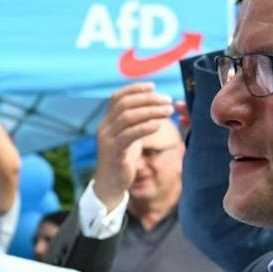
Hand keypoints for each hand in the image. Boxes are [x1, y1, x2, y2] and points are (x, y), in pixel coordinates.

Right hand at [90, 83, 173, 213]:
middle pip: (125, 105)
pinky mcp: (114, 152)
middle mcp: (104, 127)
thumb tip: (153, 106)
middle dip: (148, 99)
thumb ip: (135, 122)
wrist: (110, 185)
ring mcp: (107, 140)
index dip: (135, 89)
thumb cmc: (122, 160)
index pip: (117, 97)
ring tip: (168, 111)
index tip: (154, 86)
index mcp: (106, 121)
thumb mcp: (127, 137)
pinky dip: (145, 128)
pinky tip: (158, 125)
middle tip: (167, 100)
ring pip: (128, 117)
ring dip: (151, 111)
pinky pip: (129, 135)